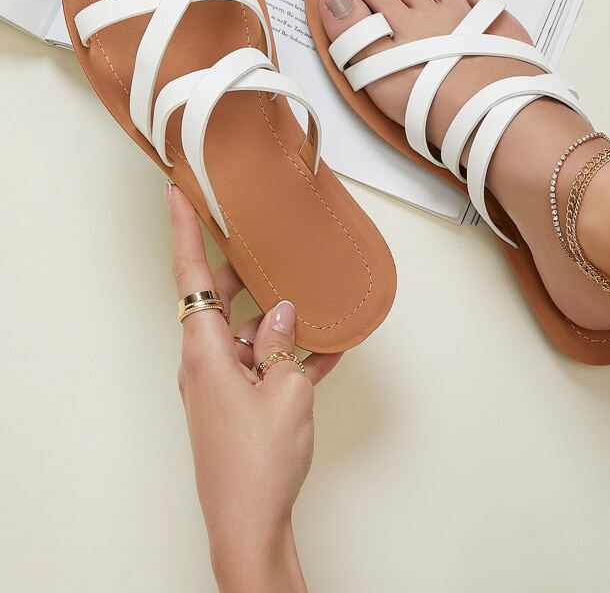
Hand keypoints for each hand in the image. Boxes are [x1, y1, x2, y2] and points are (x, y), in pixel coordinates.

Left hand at [168, 184, 341, 592]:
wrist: (250, 525)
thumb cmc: (258, 464)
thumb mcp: (285, 391)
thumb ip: (286, 343)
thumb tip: (286, 311)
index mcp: (205, 352)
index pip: (191, 277)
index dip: (183, 230)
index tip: (175, 192)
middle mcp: (205, 362)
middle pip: (222, 301)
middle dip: (248, 275)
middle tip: (267, 244)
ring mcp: (221, 383)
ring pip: (250, 333)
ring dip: (282, 323)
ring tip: (320, 309)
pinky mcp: (237, 403)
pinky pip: (263, 365)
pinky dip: (289, 356)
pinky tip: (326, 349)